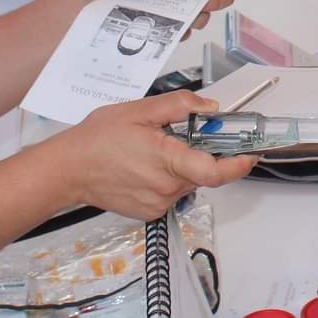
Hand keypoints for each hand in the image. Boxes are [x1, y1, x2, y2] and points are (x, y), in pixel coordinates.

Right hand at [66, 92, 256, 217]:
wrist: (68, 170)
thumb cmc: (97, 139)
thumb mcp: (139, 111)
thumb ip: (179, 106)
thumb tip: (209, 107)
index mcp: (167, 160)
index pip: (216, 171)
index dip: (238, 164)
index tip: (250, 153)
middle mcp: (166, 187)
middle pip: (203, 173)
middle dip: (201, 154)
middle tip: (180, 137)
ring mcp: (158, 203)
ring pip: (187, 182)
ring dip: (182, 166)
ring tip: (151, 151)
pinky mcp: (150, 212)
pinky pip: (172, 193)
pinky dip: (168, 178)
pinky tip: (144, 167)